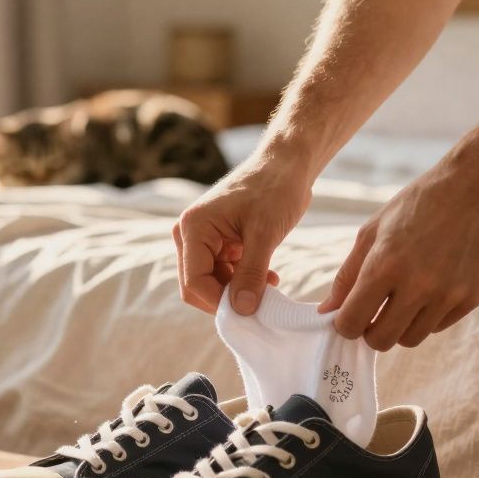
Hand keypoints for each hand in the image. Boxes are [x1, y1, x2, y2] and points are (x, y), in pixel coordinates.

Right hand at [173, 155, 310, 313]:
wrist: (287, 164)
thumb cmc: (275, 189)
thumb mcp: (265, 234)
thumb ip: (251, 273)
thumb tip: (241, 311)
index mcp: (194, 227)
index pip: (194, 281)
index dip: (219, 302)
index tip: (249, 313)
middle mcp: (190, 233)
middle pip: (198, 285)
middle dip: (228, 298)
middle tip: (261, 303)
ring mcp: (203, 238)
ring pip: (213, 282)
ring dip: (239, 291)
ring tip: (270, 286)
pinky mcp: (219, 242)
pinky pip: (224, 273)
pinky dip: (244, 281)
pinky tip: (268, 278)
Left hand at [319, 164, 478, 348]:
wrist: (476, 188)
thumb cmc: (417, 205)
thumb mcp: (372, 232)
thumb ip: (347, 275)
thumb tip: (326, 311)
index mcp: (384, 266)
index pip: (352, 323)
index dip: (345, 324)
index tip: (350, 314)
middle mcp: (417, 286)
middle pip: (380, 341)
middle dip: (370, 331)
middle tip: (373, 313)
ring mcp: (447, 295)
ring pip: (410, 339)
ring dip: (399, 326)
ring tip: (401, 300)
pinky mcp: (471, 299)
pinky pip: (437, 327)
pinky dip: (426, 317)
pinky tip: (428, 290)